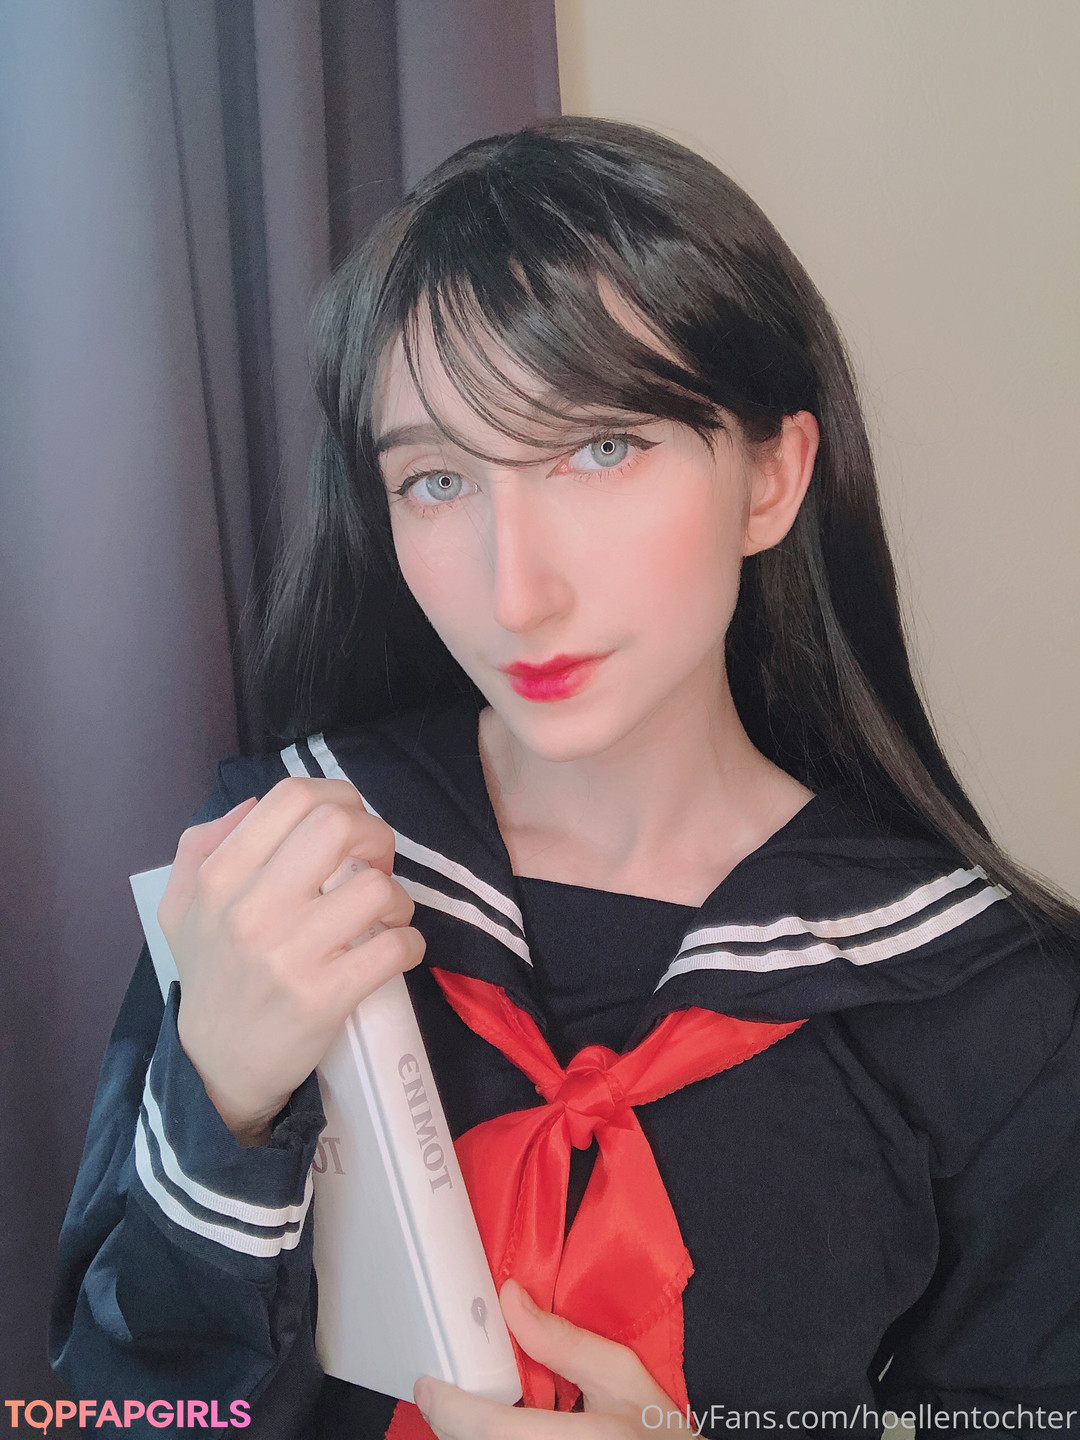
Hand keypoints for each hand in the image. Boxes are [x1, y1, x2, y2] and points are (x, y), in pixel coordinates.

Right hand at [157, 777, 425, 1143]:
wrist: (215, 1067)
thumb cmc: (210, 975)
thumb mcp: (181, 906)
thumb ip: (202, 846)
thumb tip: (253, 805)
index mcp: (221, 876)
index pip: (292, 797)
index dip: (339, 797)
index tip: (351, 826)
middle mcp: (252, 908)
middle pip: (338, 826)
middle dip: (376, 836)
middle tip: (376, 864)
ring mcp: (289, 954)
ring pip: (375, 888)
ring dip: (397, 897)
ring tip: (385, 915)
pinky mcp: (324, 997)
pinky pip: (394, 947)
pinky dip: (410, 943)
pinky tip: (396, 949)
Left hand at [413, 1279, 680, 1437]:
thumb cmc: (655, 1431)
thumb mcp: (619, 1375)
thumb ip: (562, 1341)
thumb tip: (510, 1299)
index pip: (492, 1431)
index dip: (450, 1409)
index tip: (428, 1384)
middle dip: (454, 1422)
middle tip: (446, 1393)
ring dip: (469, 1436)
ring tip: (475, 1413)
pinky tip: (501, 1429)